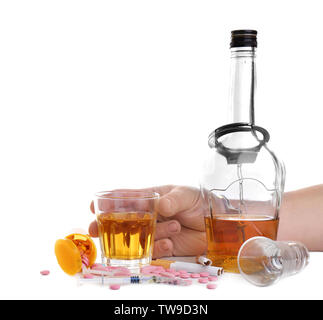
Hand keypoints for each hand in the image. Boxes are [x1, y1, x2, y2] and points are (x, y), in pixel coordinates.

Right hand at [88, 185, 206, 257]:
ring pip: (139, 237)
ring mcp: (156, 231)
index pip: (127, 198)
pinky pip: (153, 250)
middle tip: (94, 229)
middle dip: (107, 224)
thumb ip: (173, 200)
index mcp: (151, 198)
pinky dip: (159, 247)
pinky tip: (171, 242)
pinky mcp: (165, 245)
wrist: (215, 220)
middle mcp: (150, 215)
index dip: (110, 201)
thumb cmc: (199, 201)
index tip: (94, 205)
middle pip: (123, 221)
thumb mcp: (186, 195)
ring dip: (150, 235)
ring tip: (175, 226)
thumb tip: (161, 206)